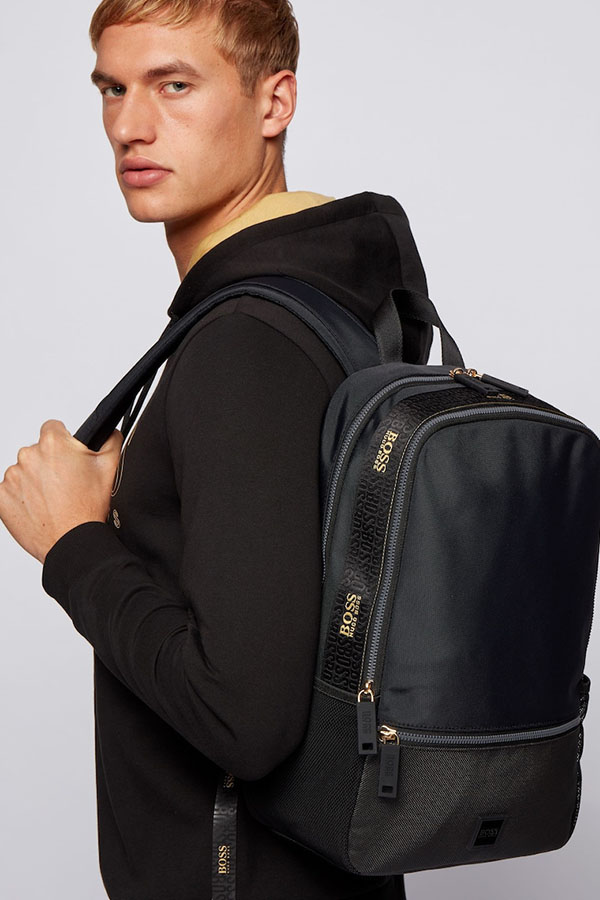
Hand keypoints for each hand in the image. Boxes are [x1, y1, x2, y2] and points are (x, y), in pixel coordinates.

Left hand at [0, 420, 122, 563]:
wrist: (71, 541)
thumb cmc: (87, 508)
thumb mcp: (110, 468)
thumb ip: (110, 440)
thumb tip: (109, 431)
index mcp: (53, 444)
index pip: (53, 427)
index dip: (63, 441)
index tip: (67, 456)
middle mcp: (28, 456)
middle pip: (37, 451)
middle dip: (49, 463)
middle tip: (65, 483)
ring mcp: (12, 477)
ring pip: (23, 471)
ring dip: (35, 481)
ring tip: (53, 499)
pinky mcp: (1, 497)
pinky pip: (10, 491)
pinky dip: (21, 497)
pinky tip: (39, 507)